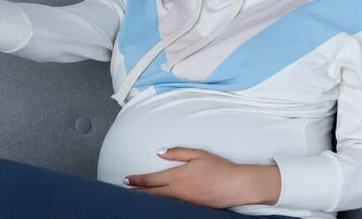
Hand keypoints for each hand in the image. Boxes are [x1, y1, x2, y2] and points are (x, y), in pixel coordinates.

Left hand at [125, 148, 280, 208]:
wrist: (237, 186)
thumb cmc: (219, 167)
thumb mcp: (197, 154)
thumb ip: (177, 152)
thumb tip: (159, 152)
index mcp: (176, 177)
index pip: (151, 180)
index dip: (137, 180)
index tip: (126, 179)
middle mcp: (177, 192)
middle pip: (151, 195)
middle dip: (137, 193)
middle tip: (124, 192)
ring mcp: (184, 202)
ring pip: (160, 202)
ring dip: (148, 199)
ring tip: (137, 198)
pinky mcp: (192, 208)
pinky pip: (172, 206)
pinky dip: (162, 204)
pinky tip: (159, 204)